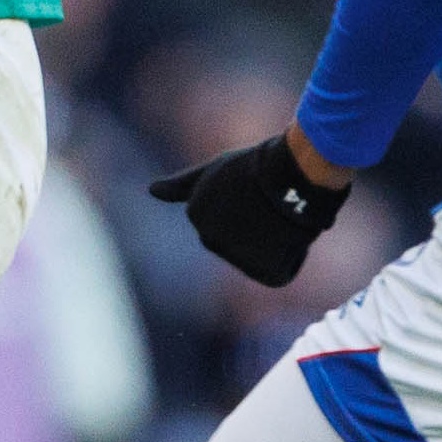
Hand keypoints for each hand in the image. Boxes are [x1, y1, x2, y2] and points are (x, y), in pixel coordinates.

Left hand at [149, 133, 349, 287]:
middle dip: (255, 227)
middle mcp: (210, 240)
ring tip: (279, 216)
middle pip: (239, 239)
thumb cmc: (253, 168)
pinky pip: (280, 270)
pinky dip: (290, 256)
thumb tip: (152, 191)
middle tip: (267, 203)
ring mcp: (237, 259)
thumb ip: (182, 186)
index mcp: (197, 214)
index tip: (250, 187)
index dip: (244, 203)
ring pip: (260, 256)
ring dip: (272, 242)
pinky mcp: (266, 274)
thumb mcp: (213, 171)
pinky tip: (289, 236)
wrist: (287, 177)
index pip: (223, 217)